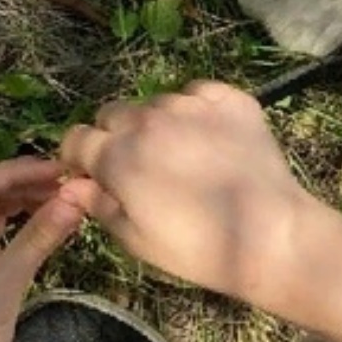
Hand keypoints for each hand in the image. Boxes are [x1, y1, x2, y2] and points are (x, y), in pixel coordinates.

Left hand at [0, 159, 86, 341]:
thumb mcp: (1, 287)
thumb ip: (38, 237)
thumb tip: (79, 195)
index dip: (20, 172)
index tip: (63, 168)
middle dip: (21, 181)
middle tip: (68, 180)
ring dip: (21, 198)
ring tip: (63, 194)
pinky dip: (16, 220)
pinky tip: (46, 213)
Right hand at [58, 83, 320, 312]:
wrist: (269, 232)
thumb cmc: (195, 247)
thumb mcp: (135, 237)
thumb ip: (98, 204)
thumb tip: (72, 185)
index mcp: (118, 154)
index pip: (76, 138)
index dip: (81, 158)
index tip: (95, 175)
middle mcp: (149, 119)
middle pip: (113, 114)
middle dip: (115, 136)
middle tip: (139, 167)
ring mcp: (191, 103)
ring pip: (155, 103)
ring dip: (157, 123)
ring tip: (181, 156)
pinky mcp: (230, 98)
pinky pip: (198, 93)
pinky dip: (196, 111)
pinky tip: (210, 140)